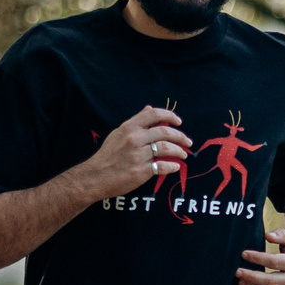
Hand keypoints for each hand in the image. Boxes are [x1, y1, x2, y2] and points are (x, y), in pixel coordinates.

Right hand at [73, 106, 189, 200]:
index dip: (170, 116)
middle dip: (180, 136)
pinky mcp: (141, 171)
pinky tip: (176, 167)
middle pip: (165, 132)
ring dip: (179, 151)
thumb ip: (136, 122)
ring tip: (184, 155)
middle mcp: (134, 139)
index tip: (179, 122)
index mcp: (129, 128)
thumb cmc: (108, 155)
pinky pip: (162, 166)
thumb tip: (149, 108)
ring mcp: (138, 155)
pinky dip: (172, 166)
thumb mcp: (118, 133)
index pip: (154, 114)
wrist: (95, 176)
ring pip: (166, 148)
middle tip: (188, 142)